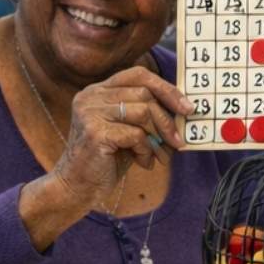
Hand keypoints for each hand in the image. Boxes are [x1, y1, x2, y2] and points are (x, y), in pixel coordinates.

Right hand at [47, 65, 193, 212]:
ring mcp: (90, 112)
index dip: (166, 88)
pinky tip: (143, 163)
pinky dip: (147, 151)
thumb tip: (183, 109)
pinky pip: (136, 134)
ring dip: (159, 137)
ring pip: (143, 111)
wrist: (77, 188)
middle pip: (144, 93)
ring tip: (159, 156)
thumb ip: (145, 115)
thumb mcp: (127, 131)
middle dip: (167, 119)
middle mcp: (91, 96)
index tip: (187, 107)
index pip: (139, 75)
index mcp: (98, 91)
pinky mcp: (95, 132)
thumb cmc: (106, 160)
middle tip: (177, 141)